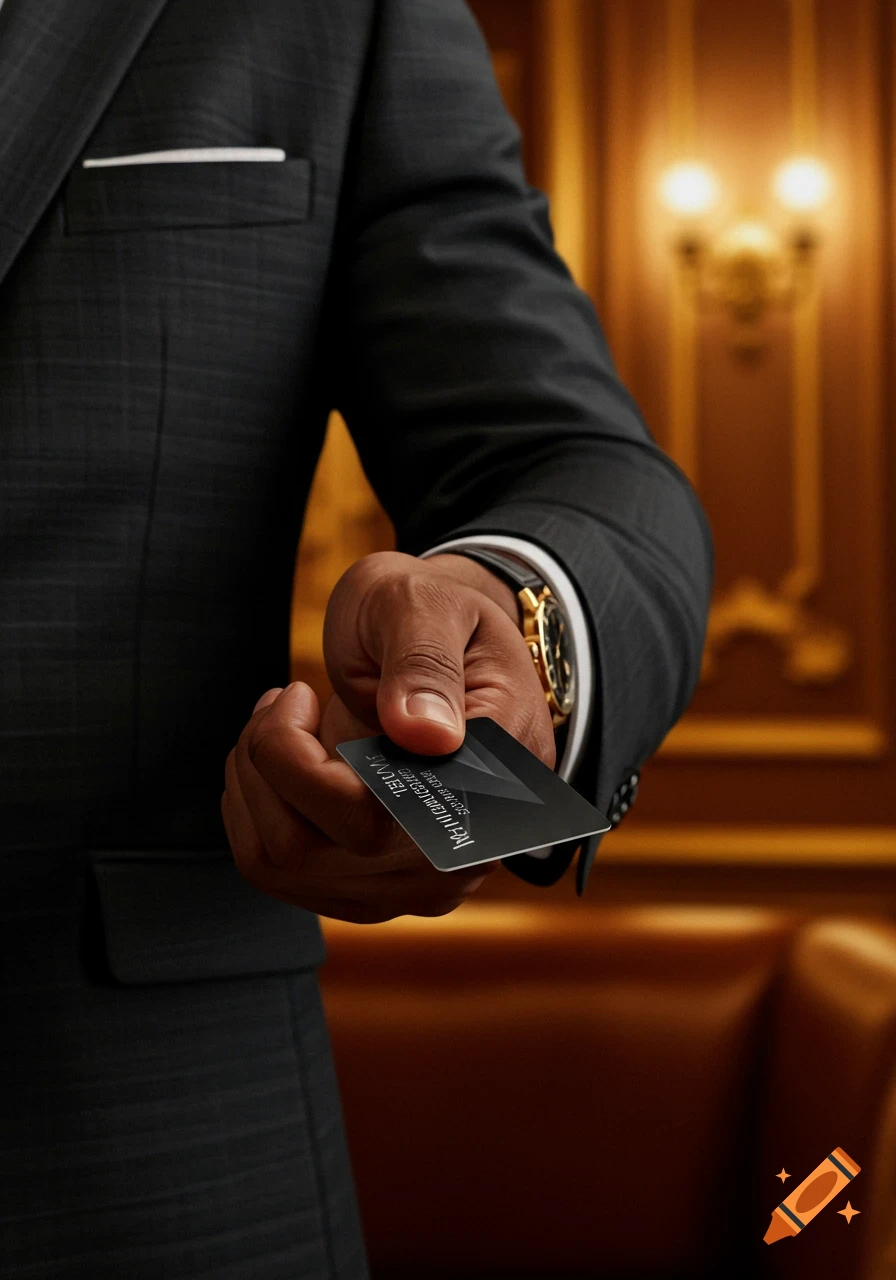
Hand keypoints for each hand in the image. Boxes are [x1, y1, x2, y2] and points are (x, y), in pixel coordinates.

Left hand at [222, 551, 554, 922]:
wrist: (445, 642)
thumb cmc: (436, 616)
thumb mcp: (430, 606)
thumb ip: (426, 662)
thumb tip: (426, 735)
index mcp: (493, 772)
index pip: (375, 811)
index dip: (301, 762)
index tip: (298, 695)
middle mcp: (467, 846)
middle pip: (317, 848)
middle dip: (269, 762)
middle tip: (285, 699)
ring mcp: (422, 876)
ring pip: (288, 865)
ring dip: (254, 784)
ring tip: (279, 722)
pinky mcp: (382, 886)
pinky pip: (283, 873)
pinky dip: (256, 810)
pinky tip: (282, 761)